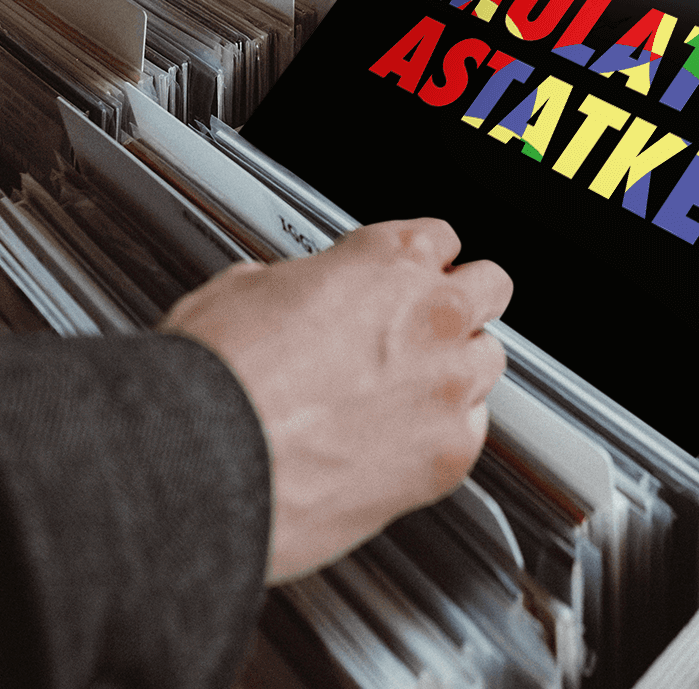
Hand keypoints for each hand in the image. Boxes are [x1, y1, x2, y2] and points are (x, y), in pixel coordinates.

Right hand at [161, 219, 510, 583]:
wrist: (208, 461)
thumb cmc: (218, 378)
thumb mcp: (244, 289)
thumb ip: (300, 286)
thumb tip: (298, 297)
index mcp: (386, 260)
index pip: (440, 236)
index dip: (417, 260)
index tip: (405, 278)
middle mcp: (431, 315)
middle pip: (490, 287)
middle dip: (460, 303)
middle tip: (420, 328)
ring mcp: (447, 386)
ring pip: (489, 360)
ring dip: (457, 369)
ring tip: (407, 392)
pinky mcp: (449, 455)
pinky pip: (473, 432)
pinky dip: (444, 435)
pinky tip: (401, 443)